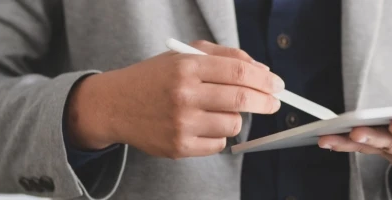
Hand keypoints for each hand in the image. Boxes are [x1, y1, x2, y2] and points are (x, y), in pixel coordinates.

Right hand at [66, 40, 282, 158]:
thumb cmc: (156, 78)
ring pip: (233, 124)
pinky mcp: (178, 147)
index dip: (265, 79)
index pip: (238, 71)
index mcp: (187, 66)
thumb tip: (262, 72)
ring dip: (235, 118)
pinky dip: (218, 135)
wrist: (115, 105)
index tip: (277, 85)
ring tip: (220, 110)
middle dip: (266, 101)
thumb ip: (225, 57)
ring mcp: (180, 123)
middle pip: (241, 99)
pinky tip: (203, 125)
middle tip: (274, 102)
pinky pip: (218, 144)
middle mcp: (183, 95)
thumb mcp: (185, 55)